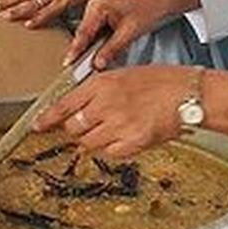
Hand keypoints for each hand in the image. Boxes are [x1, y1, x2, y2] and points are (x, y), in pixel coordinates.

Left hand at [33, 66, 195, 158]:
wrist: (189, 94)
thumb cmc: (162, 81)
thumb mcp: (123, 76)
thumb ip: (98, 91)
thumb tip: (78, 108)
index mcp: (101, 83)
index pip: (63, 105)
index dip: (47, 119)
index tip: (37, 126)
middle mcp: (106, 104)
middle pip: (72, 127)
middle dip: (75, 129)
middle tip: (87, 126)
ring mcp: (119, 125)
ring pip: (88, 143)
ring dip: (93, 140)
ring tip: (111, 129)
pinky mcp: (133, 142)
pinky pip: (110, 153)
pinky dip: (112, 149)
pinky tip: (124, 137)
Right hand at [65, 0, 178, 67]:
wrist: (159, 2)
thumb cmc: (147, 10)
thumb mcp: (129, 33)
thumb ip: (112, 49)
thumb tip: (97, 64)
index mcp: (98, 7)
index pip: (84, 32)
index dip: (76, 49)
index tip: (69, 62)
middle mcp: (94, 7)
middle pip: (83, 34)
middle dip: (81, 51)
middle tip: (74, 67)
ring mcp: (97, 11)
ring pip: (89, 35)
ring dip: (89, 49)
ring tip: (84, 64)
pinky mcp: (102, 17)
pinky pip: (95, 34)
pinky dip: (96, 45)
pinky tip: (98, 54)